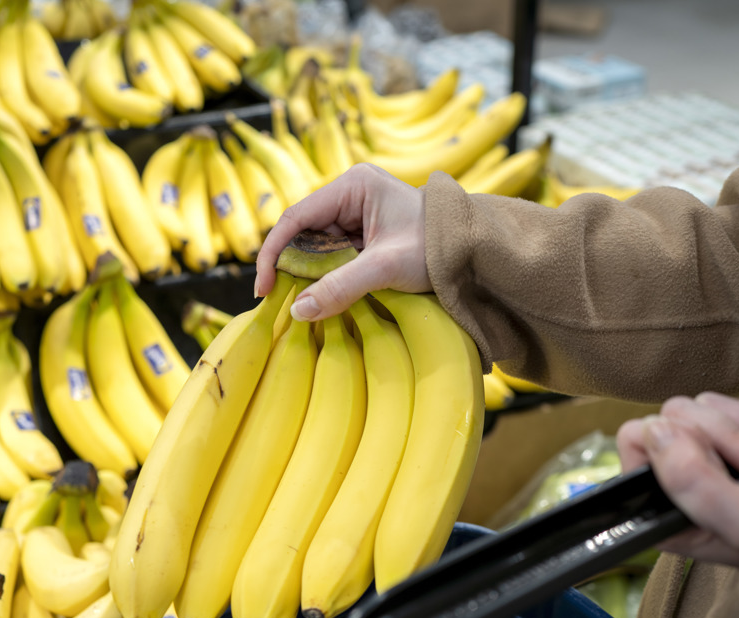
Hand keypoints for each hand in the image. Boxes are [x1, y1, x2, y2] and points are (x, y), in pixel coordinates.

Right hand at [253, 163, 430, 320]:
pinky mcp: (363, 233)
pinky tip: (324, 293)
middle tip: (282, 301)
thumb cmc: (438, 248)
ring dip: (309, 274)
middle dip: (291, 266)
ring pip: (315, 246)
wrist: (475, 250)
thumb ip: (340, 287)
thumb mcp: (385, 268)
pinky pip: (332, 255)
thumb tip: (299, 311)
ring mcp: (356, 213)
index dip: (273, 253)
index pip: (295, 217)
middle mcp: (349, 194)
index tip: (263, 287)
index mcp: (352, 186)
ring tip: (306, 300)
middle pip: (302, 233)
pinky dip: (326, 275)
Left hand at [616, 392, 738, 566]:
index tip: (720, 464)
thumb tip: (657, 430)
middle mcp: (680, 478)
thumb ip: (691, 481)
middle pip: (678, 414)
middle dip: (732, 437)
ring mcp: (715, 455)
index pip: (636, 439)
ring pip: (712, 404)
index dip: (678, 441)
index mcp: (663, 505)